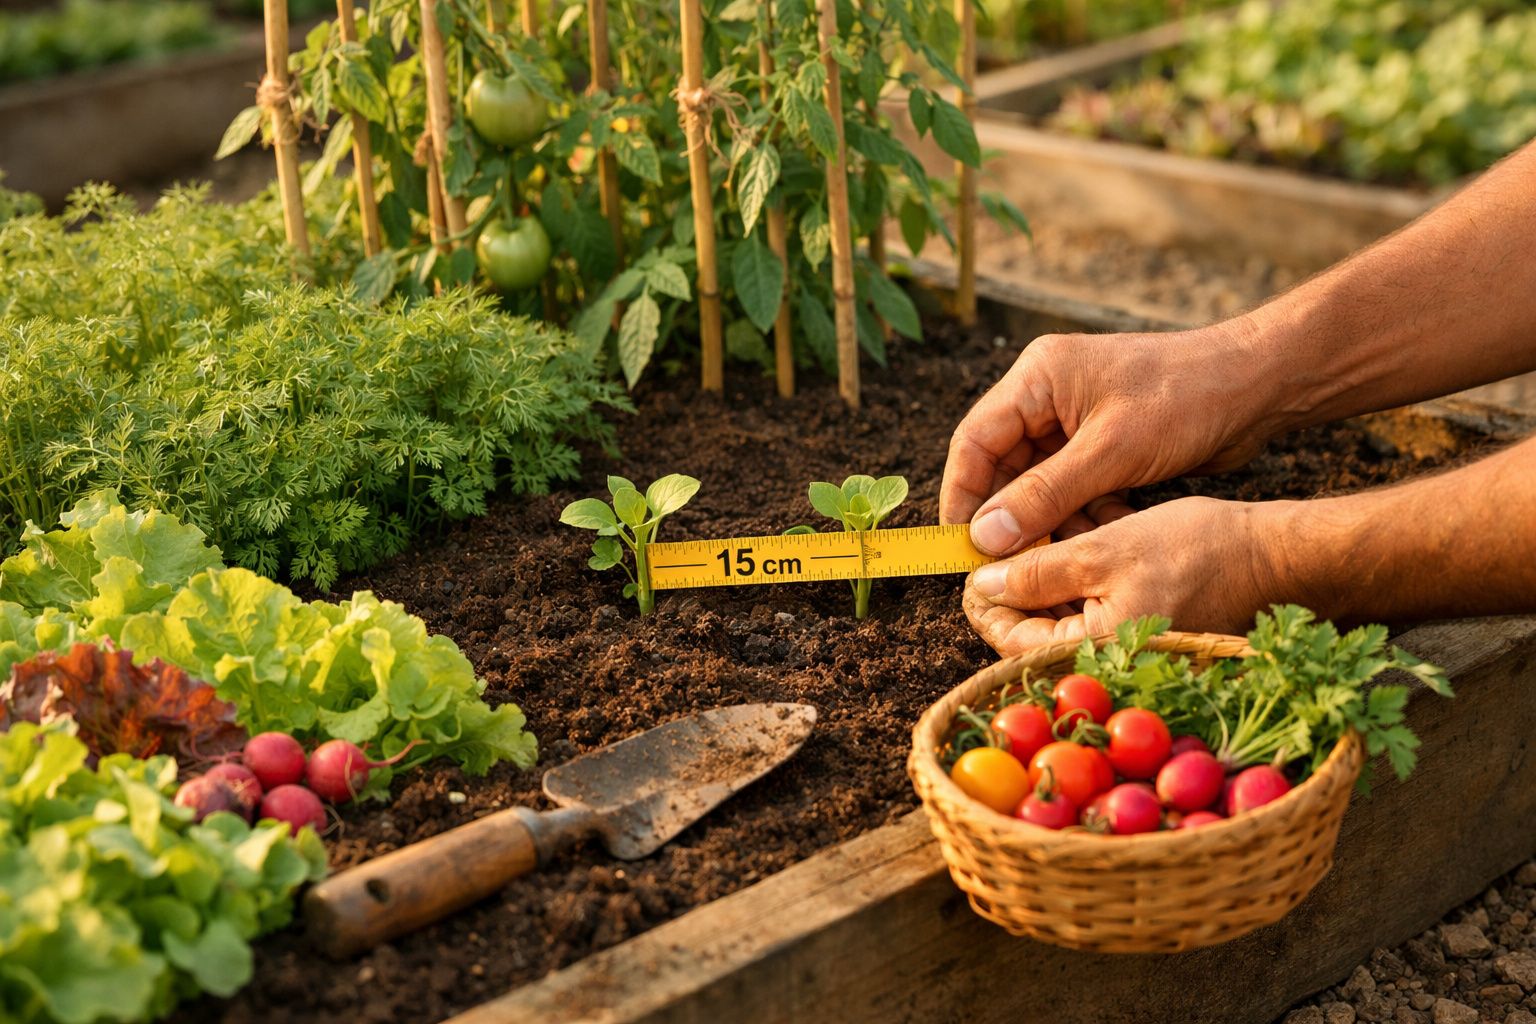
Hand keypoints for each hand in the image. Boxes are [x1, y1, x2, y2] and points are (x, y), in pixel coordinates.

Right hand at [940, 325, 1275, 556]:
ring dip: (1044, 520)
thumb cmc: (1187, 400)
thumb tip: (985, 537)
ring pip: (1036, 480)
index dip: (962, 495)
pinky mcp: (1103, 441)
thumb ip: (1043, 495)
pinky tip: (1091, 538)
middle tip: (1000, 565)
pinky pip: (1070, 485)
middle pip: (1001, 463)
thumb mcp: (1110, 452)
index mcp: (1038, 377)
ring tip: (1050, 558)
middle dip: (1004, 515)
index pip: (975, 440)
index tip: (959, 546)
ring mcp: (1075, 418)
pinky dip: (1076, 514)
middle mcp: (1048, 394)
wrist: (1260, 385)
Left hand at [962, 496, 1283, 655]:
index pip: (1012, 642)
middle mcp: (1111, 665)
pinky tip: (1081, 533)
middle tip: (1006, 537)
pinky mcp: (1149, 632)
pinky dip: (1085, 575)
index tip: (972, 566)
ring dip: (1050, 572)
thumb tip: (983, 584)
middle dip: (1019, 580)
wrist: (1282, 558)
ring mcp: (1132, 652)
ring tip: (1043, 524)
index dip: (986, 602)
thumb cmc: (1201, 552)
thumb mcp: (1104, 551)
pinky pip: (1099, 607)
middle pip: (1037, 629)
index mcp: (1094, 656)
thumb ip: (1038, 571)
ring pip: (1067, 612)